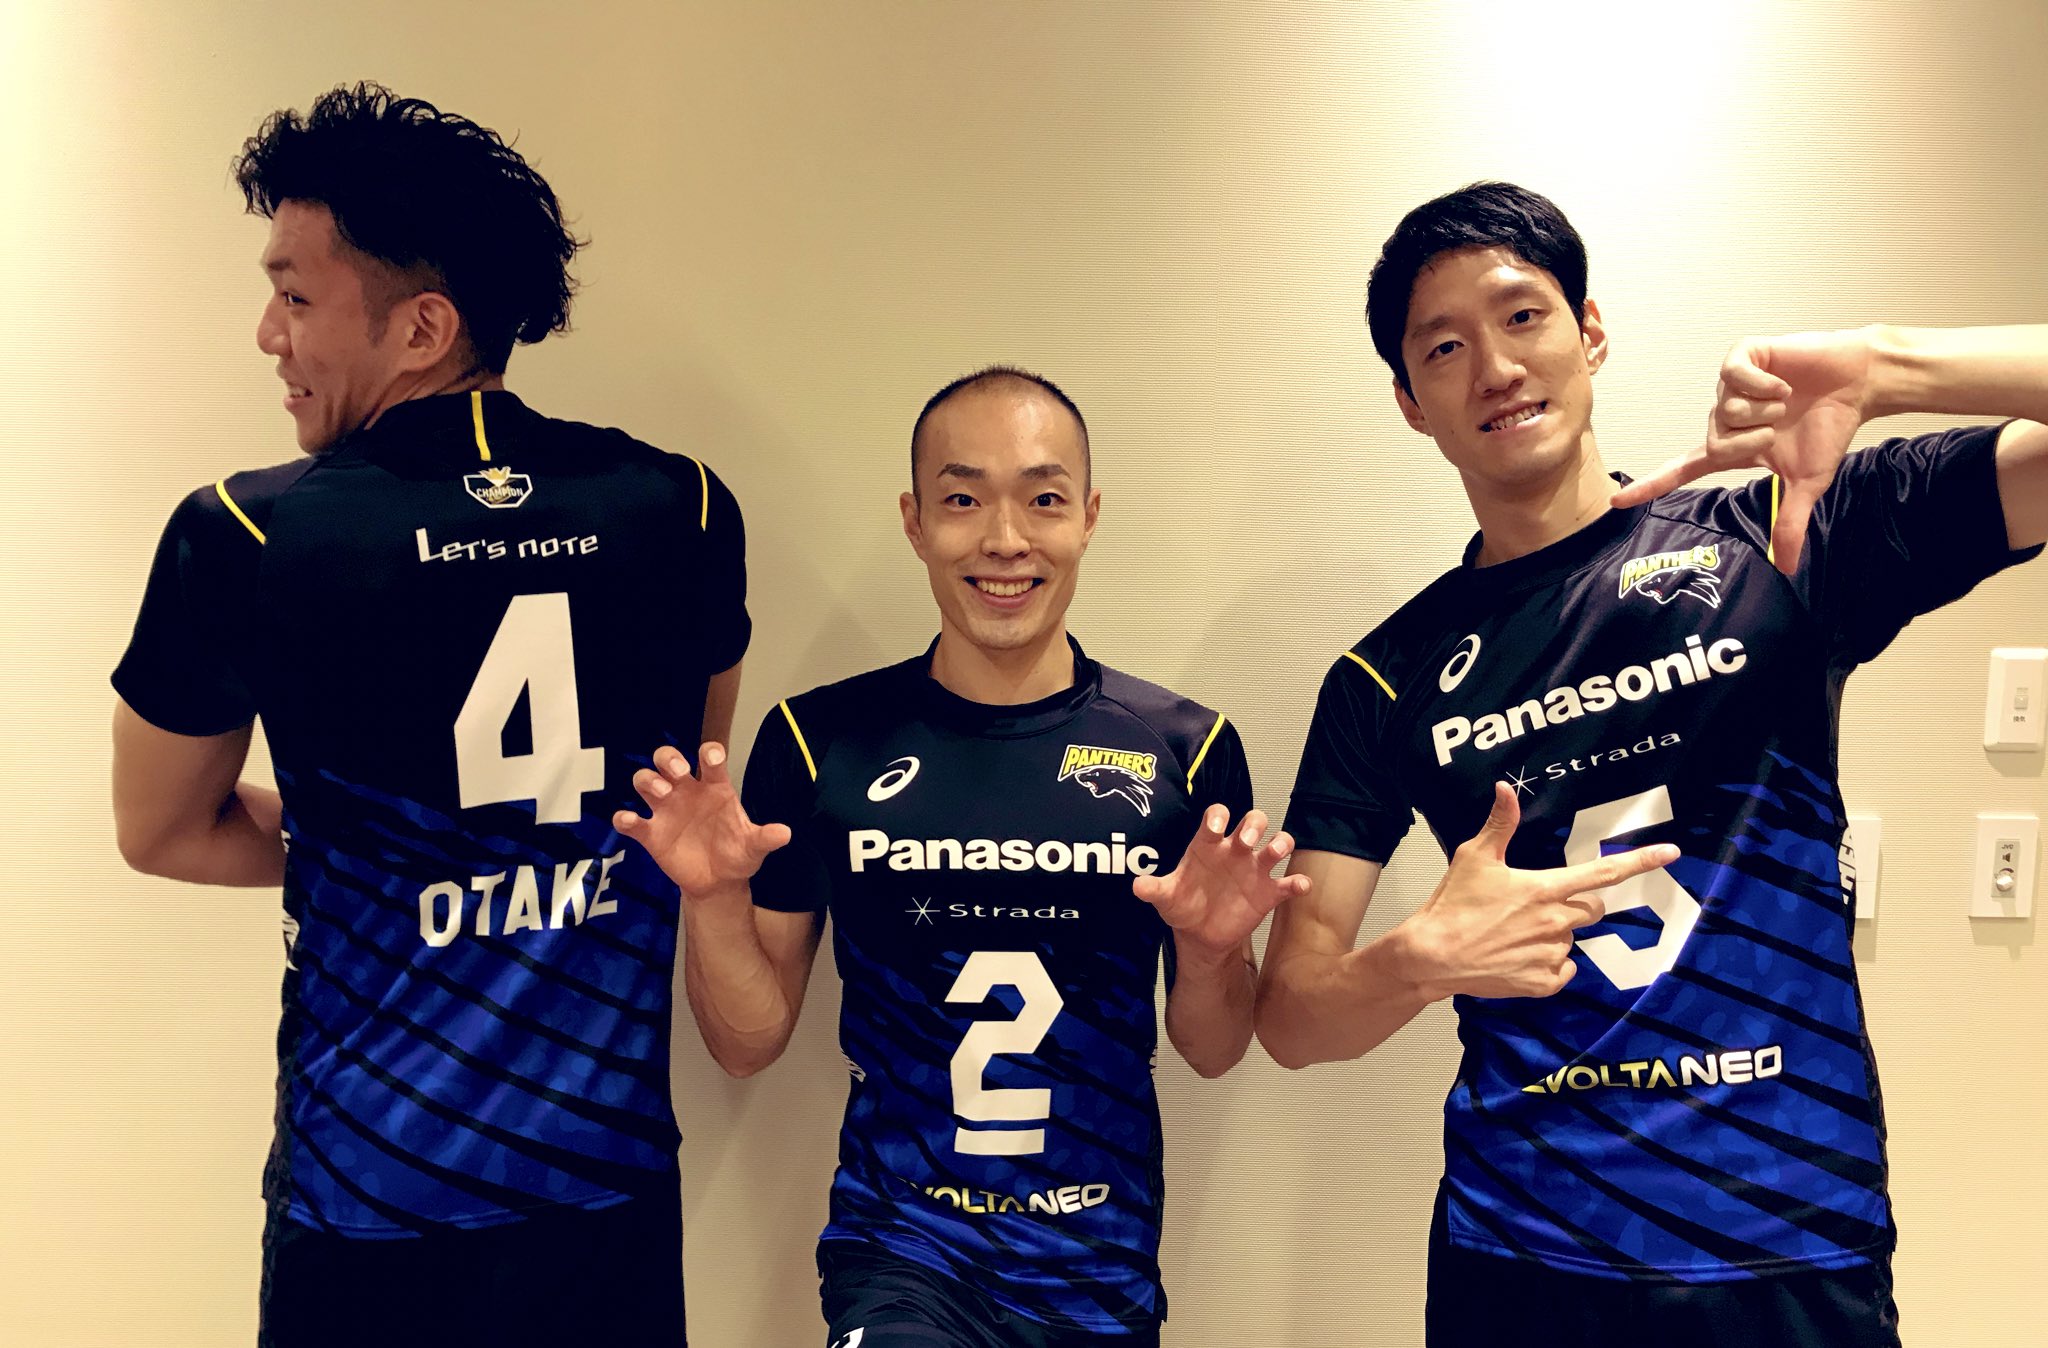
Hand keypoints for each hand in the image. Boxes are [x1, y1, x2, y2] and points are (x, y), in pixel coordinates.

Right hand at [613, 743, 789, 899]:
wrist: (719, 883)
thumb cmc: (736, 854)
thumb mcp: (753, 847)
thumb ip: (765, 838)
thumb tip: (784, 834)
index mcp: (715, 789)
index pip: (709, 760)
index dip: (709, 754)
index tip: (709, 760)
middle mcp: (687, 793)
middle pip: (668, 759)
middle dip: (669, 759)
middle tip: (679, 772)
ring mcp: (667, 811)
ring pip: (645, 781)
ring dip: (648, 781)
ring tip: (661, 793)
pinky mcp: (651, 834)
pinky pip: (631, 821)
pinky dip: (625, 818)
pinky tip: (629, 821)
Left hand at [1133, 806, 1310, 956]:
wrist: (1199, 934)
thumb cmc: (1183, 905)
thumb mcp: (1166, 897)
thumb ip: (1154, 889)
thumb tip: (1137, 885)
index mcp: (1208, 845)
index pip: (1217, 817)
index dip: (1218, 817)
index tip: (1215, 828)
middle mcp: (1235, 851)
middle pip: (1253, 822)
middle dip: (1253, 825)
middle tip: (1247, 840)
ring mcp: (1254, 870)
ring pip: (1277, 844)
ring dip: (1281, 843)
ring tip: (1276, 851)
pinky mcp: (1268, 892)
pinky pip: (1289, 884)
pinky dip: (1297, 882)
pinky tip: (1298, 886)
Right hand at [1394, 783, 1679, 999]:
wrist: (1432, 956)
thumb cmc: (1452, 905)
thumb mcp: (1474, 857)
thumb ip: (1500, 824)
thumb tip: (1505, 788)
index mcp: (1544, 889)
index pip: (1603, 873)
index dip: (1641, 861)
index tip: (1671, 852)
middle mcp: (1555, 922)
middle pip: (1593, 908)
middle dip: (1577, 903)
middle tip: (1539, 904)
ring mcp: (1552, 954)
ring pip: (1571, 939)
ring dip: (1554, 934)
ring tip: (1514, 933)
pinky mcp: (1544, 982)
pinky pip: (1563, 969)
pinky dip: (1547, 964)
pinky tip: (1518, 956)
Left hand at [1612, 328, 1878, 572]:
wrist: (1857, 384)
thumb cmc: (1829, 429)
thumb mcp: (1806, 482)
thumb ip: (1789, 523)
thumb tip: (1787, 569)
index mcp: (1732, 447)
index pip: (1682, 470)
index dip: (1651, 486)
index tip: (1617, 501)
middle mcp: (1723, 417)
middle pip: (1714, 444)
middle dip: (1756, 440)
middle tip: (1783, 426)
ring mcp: (1730, 386)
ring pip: (1727, 410)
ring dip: (1766, 410)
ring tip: (1787, 399)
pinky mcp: (1742, 356)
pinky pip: (1734, 376)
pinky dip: (1765, 384)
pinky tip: (1784, 382)